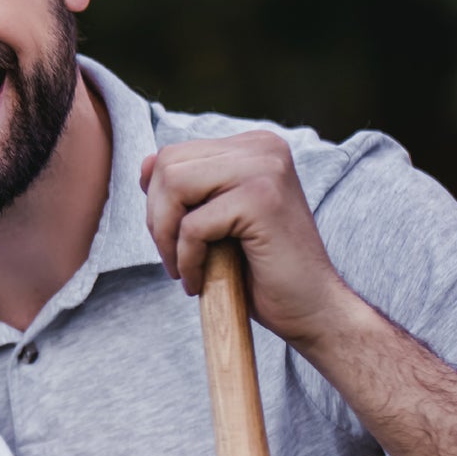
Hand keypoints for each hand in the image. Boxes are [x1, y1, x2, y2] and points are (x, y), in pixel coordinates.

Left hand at [140, 130, 355, 349]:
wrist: (311, 308)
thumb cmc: (261, 270)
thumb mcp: (215, 220)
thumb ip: (185, 190)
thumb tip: (145, 163)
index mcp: (253, 146)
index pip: (173, 155)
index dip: (158, 202)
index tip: (174, 239)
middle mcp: (262, 147)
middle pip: (168, 166)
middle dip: (157, 219)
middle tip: (175, 258)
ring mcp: (265, 168)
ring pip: (174, 187)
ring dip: (166, 238)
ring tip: (184, 270)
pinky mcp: (261, 200)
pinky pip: (192, 226)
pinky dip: (186, 260)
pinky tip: (200, 282)